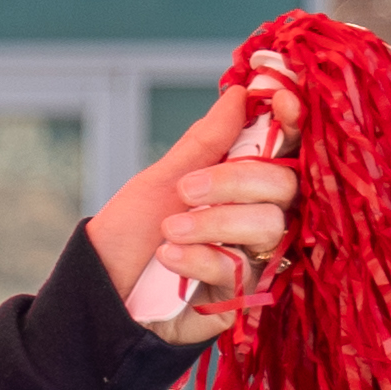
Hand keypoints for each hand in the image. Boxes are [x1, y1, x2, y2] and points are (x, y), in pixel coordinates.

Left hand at [83, 70, 305, 347]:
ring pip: (269, 226)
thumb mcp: (162, 180)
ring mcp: (253, 256)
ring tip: (169, 230)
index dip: (291, 124)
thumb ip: (207, 141)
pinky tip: (169, 259)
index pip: (286, 149)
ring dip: (213, 223)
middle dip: (235, 181)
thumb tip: (239, 94)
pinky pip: (241, 268)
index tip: (282, 103)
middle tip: (185, 190)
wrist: (98, 293)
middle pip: (285, 186)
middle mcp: (256, 216)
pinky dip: (199, 258)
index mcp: (242, 182)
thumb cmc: (129, 235)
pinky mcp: (241, 296)